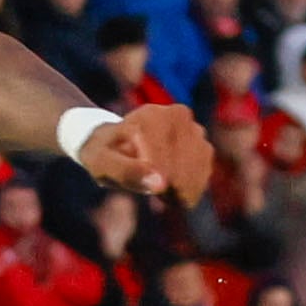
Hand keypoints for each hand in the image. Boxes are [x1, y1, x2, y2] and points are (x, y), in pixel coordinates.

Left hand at [79, 102, 213, 200]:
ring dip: (177, 190)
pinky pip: (202, 177)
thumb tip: (160, 184)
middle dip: (165, 187)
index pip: (161, 163)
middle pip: (180, 170)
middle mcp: (178, 115)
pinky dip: (187, 189)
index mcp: (151, 115)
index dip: (150, 182)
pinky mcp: (204, 145)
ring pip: (194, 174)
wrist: (115, 144)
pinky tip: (170, 186)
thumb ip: (126, 171)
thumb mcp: (101, 163)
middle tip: (147, 185)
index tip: (139, 184)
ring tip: (156, 183)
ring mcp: (194, 129)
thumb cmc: (104, 154)